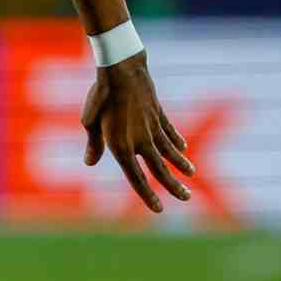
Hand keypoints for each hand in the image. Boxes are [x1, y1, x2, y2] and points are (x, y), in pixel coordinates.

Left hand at [81, 50, 195, 211]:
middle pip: (160, 169)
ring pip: (170, 151)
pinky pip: (170, 131)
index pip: (136, 178)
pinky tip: (183, 148)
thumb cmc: (100, 97)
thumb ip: (93, 144)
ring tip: (191, 174)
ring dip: (181, 164)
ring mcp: (152, 128)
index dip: (147, 195)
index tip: (159, 209)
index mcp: (121, 146)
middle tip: (187, 198)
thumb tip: (90, 163)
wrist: (121, 70)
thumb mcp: (89, 121)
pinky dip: (177, 140)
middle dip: (173, 186)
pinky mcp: (158, 114)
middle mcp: (140, 141)